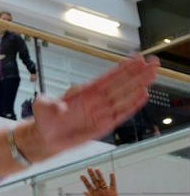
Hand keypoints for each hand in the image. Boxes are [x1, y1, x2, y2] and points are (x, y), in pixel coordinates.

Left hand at [23, 55, 157, 159]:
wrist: (46, 137)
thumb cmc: (45, 119)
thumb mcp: (41, 106)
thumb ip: (48, 104)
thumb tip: (55, 106)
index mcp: (84, 93)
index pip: (107, 78)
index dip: (122, 68)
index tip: (136, 58)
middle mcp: (96, 101)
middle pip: (121, 85)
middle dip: (137, 73)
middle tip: (153, 63)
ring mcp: (101, 113)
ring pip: (124, 97)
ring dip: (139, 86)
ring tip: (153, 75)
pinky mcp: (103, 126)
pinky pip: (120, 115)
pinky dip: (132, 106)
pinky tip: (143, 96)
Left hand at [80, 168, 122, 195]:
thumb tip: (84, 192)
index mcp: (93, 195)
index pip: (88, 186)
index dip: (85, 180)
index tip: (81, 175)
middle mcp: (99, 191)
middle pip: (94, 181)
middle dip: (91, 175)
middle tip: (88, 168)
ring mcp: (106, 191)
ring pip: (102, 181)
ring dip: (99, 175)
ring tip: (96, 169)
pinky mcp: (113, 192)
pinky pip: (113, 184)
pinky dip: (112, 179)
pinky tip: (111, 173)